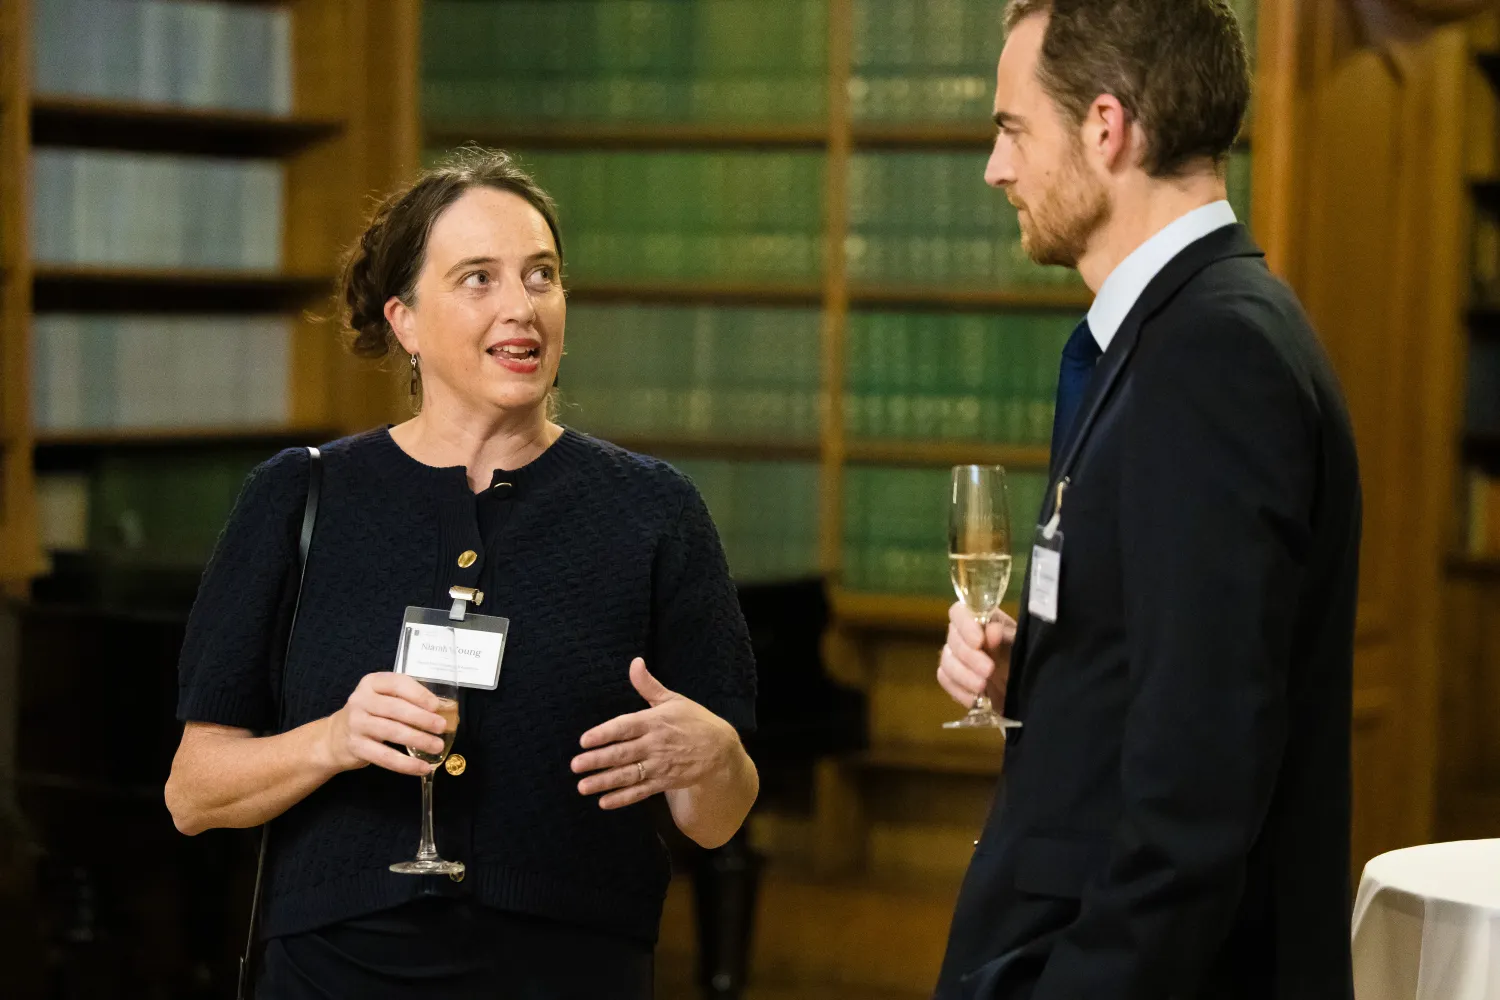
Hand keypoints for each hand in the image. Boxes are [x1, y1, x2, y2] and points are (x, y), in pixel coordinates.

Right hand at [324, 672, 448, 776]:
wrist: (334, 737)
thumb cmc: (370, 714)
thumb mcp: (383, 698)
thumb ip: (407, 700)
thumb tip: (443, 711)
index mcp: (371, 683)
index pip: (398, 684)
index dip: (419, 694)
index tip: (437, 705)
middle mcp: (361, 700)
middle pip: (396, 708)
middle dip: (422, 718)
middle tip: (441, 727)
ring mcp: (356, 724)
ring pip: (391, 732)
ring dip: (418, 740)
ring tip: (436, 746)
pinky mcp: (356, 746)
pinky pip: (384, 756)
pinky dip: (406, 763)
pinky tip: (422, 767)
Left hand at [572, 658, 740, 810]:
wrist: (720, 749)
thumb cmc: (694, 720)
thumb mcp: (673, 699)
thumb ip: (648, 685)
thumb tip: (634, 662)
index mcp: (654, 721)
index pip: (625, 727)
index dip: (604, 734)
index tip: (584, 741)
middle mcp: (655, 744)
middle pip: (622, 753)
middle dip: (597, 760)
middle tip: (575, 765)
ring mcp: (660, 765)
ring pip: (628, 775)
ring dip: (604, 781)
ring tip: (583, 787)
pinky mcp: (664, 781)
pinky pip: (641, 791)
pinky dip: (623, 798)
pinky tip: (605, 801)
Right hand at [937, 603, 1016, 709]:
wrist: (1027, 687)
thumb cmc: (1024, 658)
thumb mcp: (1020, 646)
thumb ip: (1006, 637)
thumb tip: (992, 630)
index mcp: (980, 618)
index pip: (959, 612)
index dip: (965, 625)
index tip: (978, 641)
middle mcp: (963, 634)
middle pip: (952, 639)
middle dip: (969, 657)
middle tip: (989, 670)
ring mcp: (955, 656)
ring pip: (946, 661)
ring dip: (963, 675)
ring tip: (982, 687)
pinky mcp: (952, 677)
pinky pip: (946, 680)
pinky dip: (959, 690)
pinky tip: (975, 697)